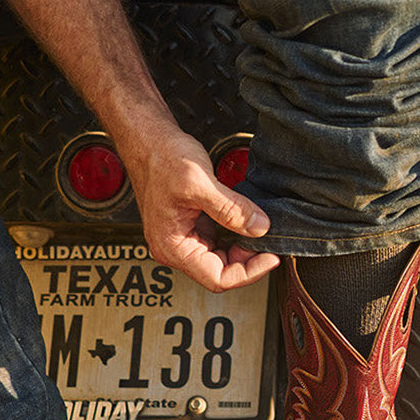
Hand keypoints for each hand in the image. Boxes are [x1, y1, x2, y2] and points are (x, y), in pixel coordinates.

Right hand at [122, 129, 279, 292]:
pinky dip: (235, 233)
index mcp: (172, 247)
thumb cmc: (161, 159)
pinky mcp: (191, 225)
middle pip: (220, 270)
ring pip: (221, 256)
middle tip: (268, 240)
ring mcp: (183, 237)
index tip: (270, 256)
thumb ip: (231, 209)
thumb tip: (259, 228)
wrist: (149, 141)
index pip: (217, 278)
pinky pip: (218, 239)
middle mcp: (175, 248)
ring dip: (243, 246)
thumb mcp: (200, 183)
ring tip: (259, 228)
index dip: (249, 271)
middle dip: (248, 258)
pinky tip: (245, 220)